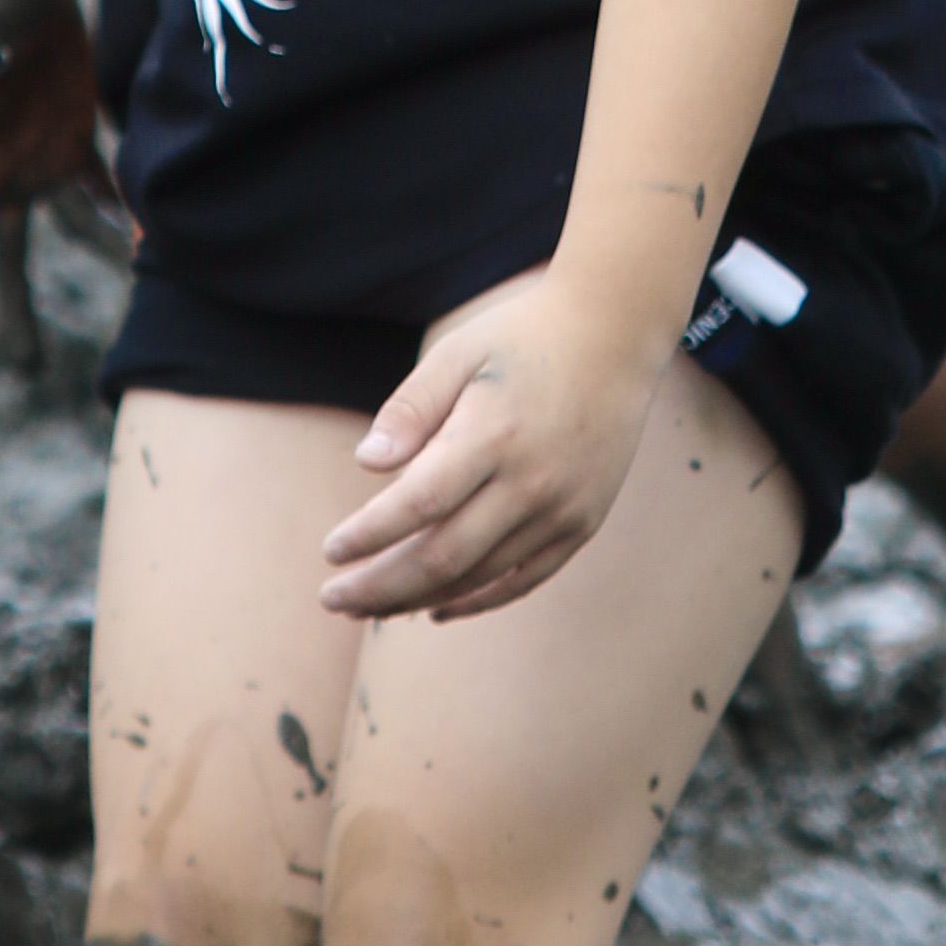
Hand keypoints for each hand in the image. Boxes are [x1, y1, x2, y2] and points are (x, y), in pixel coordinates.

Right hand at [0, 0, 113, 367]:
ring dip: (88, 263)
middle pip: (5, 259)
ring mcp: (40, 159)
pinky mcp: (77, 134)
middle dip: (12, 311)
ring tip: (118, 302)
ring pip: (65, 232)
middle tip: (25, 371)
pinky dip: (125, 212)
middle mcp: (1, 177)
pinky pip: (107, 186)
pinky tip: (147, 240)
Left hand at [319, 260, 663, 621]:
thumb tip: (366, 463)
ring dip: (418, 599)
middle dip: (380, 585)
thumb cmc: (522, 338)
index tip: (330, 551)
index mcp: (493, 434)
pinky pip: (523, 580)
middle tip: (334, 599)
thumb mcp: (458, 352)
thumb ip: (411, 408)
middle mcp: (531, 482)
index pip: (418, 503)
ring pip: (478, 577)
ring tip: (370, 607)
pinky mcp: (581, 523)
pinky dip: (476, 602)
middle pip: (443, 557)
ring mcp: (562, 509)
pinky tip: (435, 609)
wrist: (615, 336)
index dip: (369, 535)